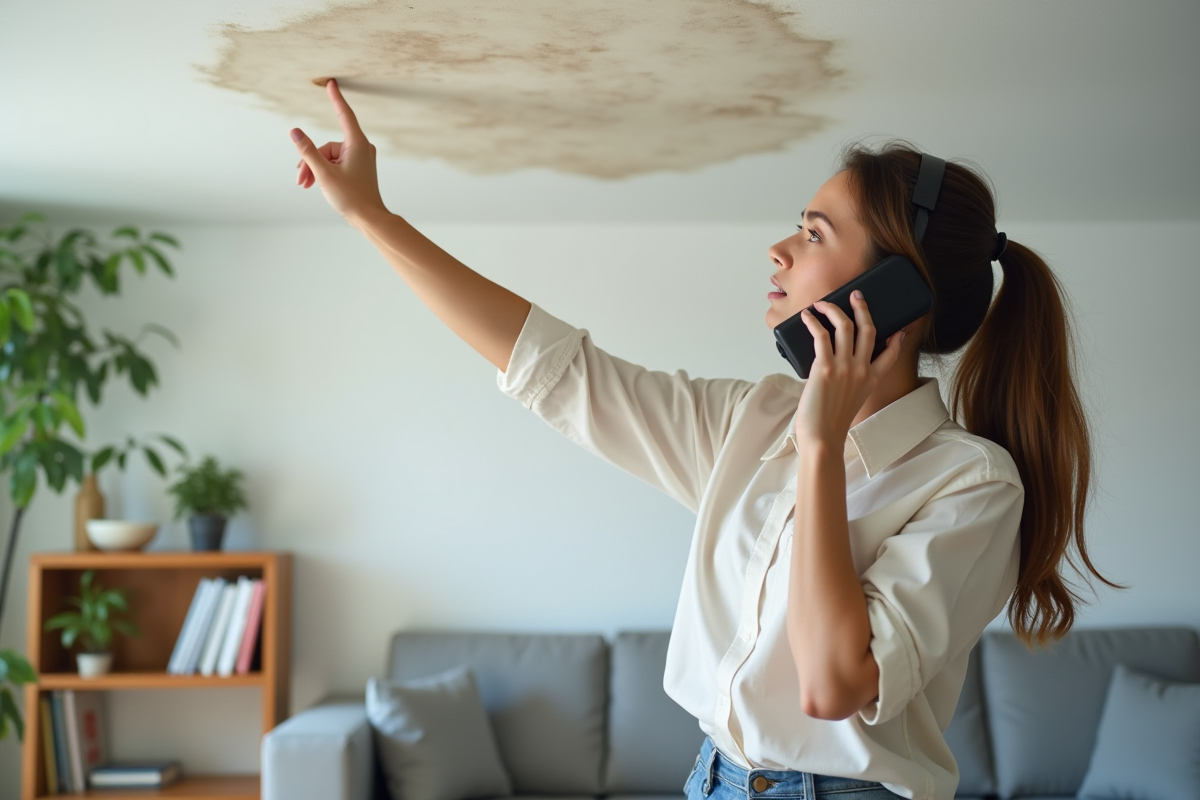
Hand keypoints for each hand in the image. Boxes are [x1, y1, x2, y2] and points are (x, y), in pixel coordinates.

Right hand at [290, 79, 386, 223]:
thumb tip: (295, 132)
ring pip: (328, 156)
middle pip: (327, 146)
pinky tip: (315, 184)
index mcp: (357, 143)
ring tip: (305, 185)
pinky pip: (336, 163)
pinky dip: (324, 172)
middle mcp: (361, 147)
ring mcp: (360, 157)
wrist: (369, 218)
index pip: (344, 114)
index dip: (336, 98)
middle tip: (300, 181)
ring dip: (315, 169)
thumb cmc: (351, 197)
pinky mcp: (358, 166)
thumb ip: (307, 151)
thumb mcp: (324, 174)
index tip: (331, 83)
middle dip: (311, 161)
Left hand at [793, 290, 904, 445]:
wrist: (823, 438)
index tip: (898, 329)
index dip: (896, 339)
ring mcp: (845, 367)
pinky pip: (821, 335)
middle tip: (855, 295)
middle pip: (868, 329)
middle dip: (862, 307)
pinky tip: (807, 317)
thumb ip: (851, 385)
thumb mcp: (851, 403)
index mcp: (871, 380)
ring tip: (822, 303)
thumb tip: (836, 370)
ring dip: (833, 309)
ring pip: (845, 326)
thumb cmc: (830, 424)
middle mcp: (862, 370)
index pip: (890, 354)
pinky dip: (813, 322)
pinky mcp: (825, 367)